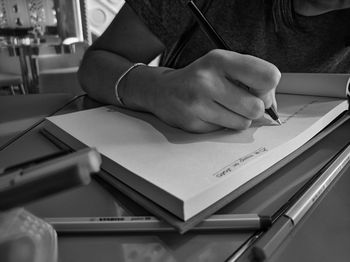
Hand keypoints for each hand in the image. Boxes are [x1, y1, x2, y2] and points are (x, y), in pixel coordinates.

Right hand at [151, 49, 280, 132]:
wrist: (162, 90)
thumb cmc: (199, 78)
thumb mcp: (223, 65)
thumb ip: (251, 78)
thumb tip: (272, 105)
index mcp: (220, 60)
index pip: (268, 77)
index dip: (268, 90)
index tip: (258, 91)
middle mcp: (208, 79)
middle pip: (256, 107)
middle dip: (252, 109)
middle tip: (239, 103)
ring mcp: (198, 102)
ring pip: (242, 123)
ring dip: (237, 119)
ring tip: (222, 108)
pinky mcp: (192, 122)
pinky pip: (223, 131)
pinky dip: (220, 125)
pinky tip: (208, 114)